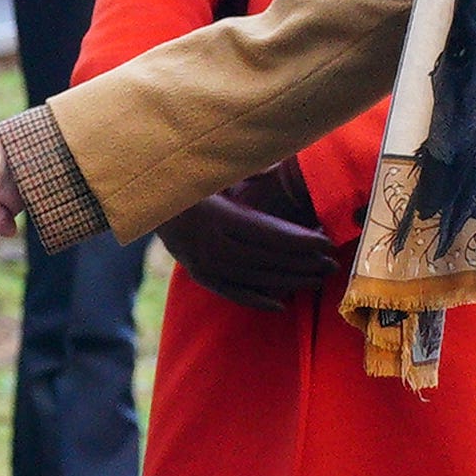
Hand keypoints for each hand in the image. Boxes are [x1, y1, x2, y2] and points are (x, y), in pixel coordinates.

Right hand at [159, 166, 341, 308]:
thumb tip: (280, 169)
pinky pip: (231, 292)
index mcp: (218, 217)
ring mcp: (203, 264)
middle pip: (267, 260)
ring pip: (254, 279)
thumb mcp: (215, 170)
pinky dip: (256, 300)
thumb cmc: (186, 176)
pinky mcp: (198, 274)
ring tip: (317, 280)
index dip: (301, 241)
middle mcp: (210, 245)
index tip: (326, 243)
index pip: (269, 235)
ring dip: (289, 282)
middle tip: (331, 264)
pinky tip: (281, 305)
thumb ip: (247, 171)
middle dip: (303, 264)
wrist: (144, 197)